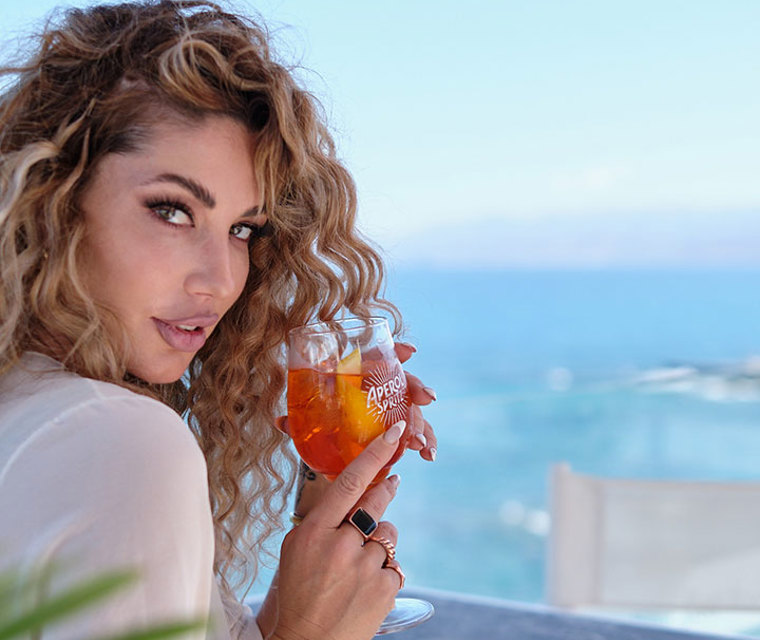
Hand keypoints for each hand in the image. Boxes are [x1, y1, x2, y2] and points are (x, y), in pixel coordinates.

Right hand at [268, 423, 405, 639]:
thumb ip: (321, 521)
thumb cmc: (299, 593)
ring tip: (359, 568)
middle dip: (386, 491)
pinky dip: (384, 571)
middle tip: (392, 484)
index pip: (349, 482)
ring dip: (379, 544)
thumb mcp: (296, 550)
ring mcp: (365, 566)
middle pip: (376, 503)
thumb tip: (348, 496)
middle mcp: (341, 545)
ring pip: (388, 535)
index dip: (374, 454)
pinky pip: (395, 564)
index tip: (393, 434)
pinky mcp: (385, 587)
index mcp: (314, 532)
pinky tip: (366, 588)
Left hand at [275, 341, 437, 463]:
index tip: (411, 352)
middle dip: (416, 388)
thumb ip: (298, 417)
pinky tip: (428, 454)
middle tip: (425, 399)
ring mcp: (391, 408)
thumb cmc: (318, 416)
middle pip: (403, 381)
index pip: (380, 356)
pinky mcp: (396, 428)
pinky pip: (414, 431)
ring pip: (413, 409)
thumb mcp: (308, 415)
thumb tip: (280, 421)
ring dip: (422, 423)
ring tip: (422, 442)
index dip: (397, 351)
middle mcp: (379, 388)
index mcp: (359, 374)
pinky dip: (424, 440)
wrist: (326, 437)